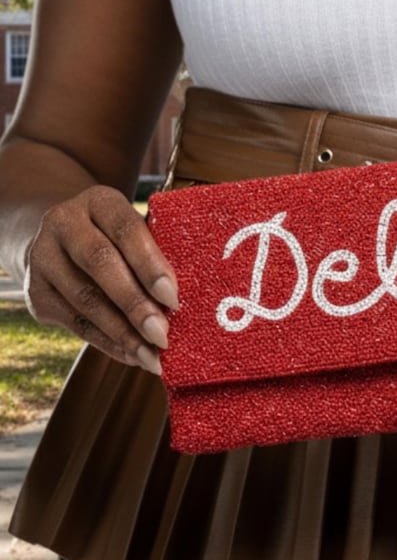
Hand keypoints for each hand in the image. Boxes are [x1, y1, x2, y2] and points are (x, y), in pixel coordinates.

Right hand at [24, 185, 178, 372]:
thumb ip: (160, 251)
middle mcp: (64, 224)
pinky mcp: (36, 294)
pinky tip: (134, 356)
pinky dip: (109, 343)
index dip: (150, 265)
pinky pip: (77, 324)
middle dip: (135, 304)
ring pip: (85, 301)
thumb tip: (197, 296)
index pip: (126, 230)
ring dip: (123, 334)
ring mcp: (43, 259)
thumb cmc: (120, 238)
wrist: (58, 238)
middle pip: (100, 265)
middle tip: (163, 335)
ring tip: (153, 357)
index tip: (174, 299)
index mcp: (99, 202)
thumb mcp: (136, 229)